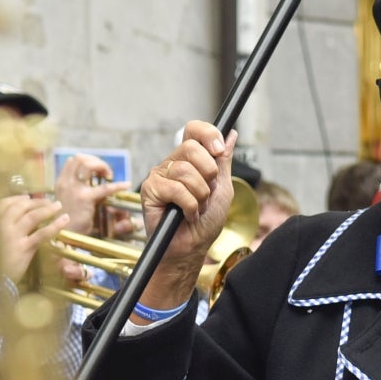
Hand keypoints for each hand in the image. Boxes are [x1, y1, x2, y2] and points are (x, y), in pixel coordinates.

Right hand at [0, 194, 68, 281]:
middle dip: (35, 202)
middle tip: (48, 200)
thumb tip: (9, 219)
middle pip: (20, 207)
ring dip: (47, 209)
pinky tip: (64, 220)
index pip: (4, 203)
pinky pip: (42, 234)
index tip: (27, 197)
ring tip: (58, 205)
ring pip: (32, 217)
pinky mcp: (23, 248)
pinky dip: (55, 225)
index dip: (17, 198)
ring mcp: (12, 236)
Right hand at [54, 153, 127, 235]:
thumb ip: (76, 191)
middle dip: (95, 161)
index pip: (73, 160)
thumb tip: (91, 183)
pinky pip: (104, 188)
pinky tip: (126, 185)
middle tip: (105, 173)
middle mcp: (65, 183)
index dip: (87, 161)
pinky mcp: (84, 198)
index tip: (97, 170)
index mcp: (61, 183)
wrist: (63, 237)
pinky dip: (117, 185)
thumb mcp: (67, 202)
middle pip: (80, 158)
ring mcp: (73, 189)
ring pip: (87, 164)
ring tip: (109, 176)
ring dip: (101, 166)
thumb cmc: (67, 222)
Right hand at [139, 121, 236, 275]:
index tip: (219, 150)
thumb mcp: (222, 188)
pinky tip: (186, 216)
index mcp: (190, 159)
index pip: (194, 130)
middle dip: (208, 176)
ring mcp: (159, 175)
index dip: (208, 134)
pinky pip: (176, 190)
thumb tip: (231, 134)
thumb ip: (223, 161)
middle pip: (191, 148)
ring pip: (185, 171)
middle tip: (206, 194)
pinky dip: (189, 207)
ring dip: (200, 196)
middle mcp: (172, 163)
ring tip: (196, 209)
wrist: (193, 248)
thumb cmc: (205, 222)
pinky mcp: (149, 190)